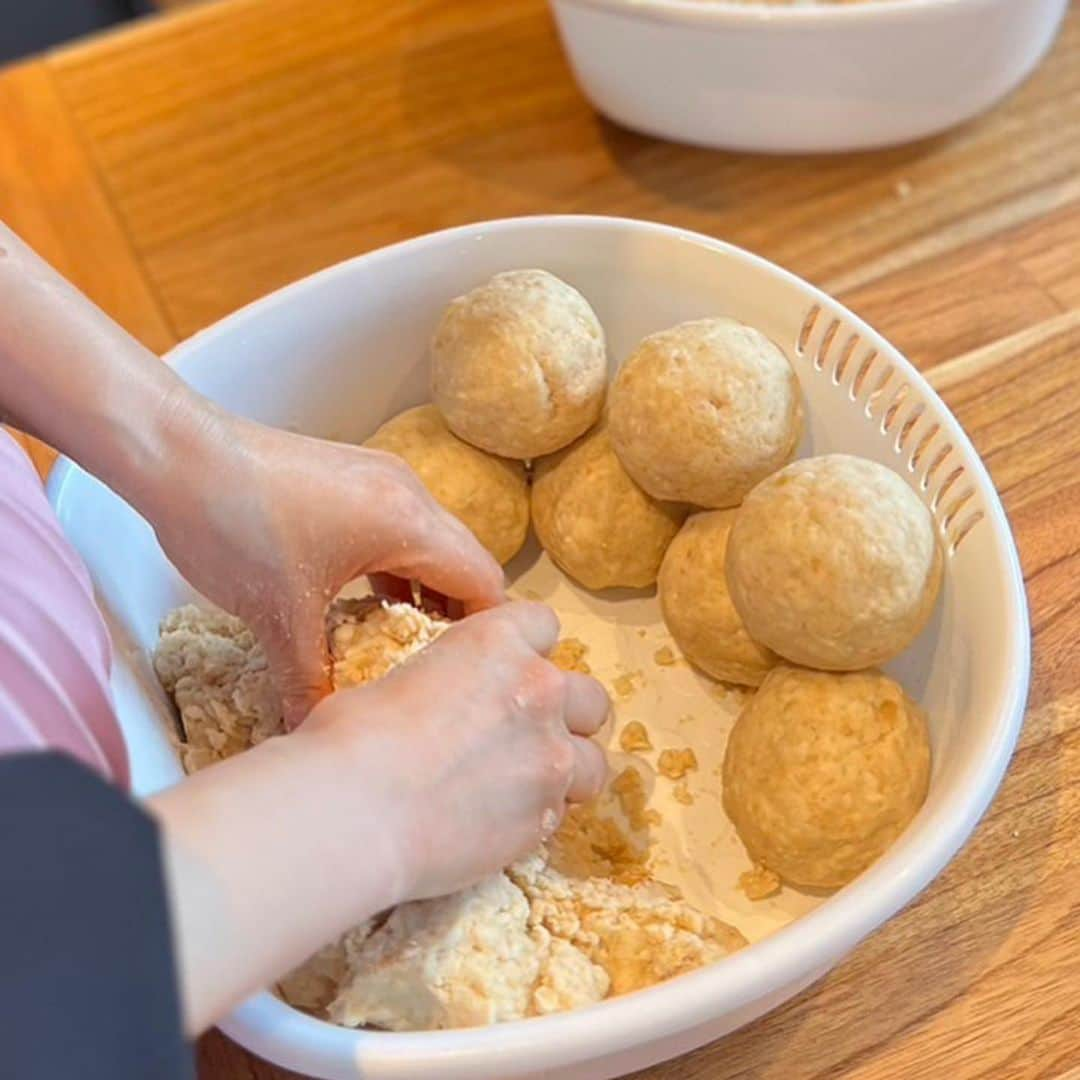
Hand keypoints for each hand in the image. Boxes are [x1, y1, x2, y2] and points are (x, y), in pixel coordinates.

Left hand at [150, 408, 504, 727]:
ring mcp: (384, 478)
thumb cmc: (235, 528)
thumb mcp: (278, 618)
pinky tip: (367, 599)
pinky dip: (398, 566)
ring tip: (405, 640)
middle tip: (440, 667)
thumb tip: (313, 729)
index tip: (473, 676)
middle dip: (459, 616)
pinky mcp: (357, 475)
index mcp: (409, 524)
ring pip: (432, 543)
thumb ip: (308, 680)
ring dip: (427, 590)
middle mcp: (410, 493)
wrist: (180, 456)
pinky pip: (401, 527)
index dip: (488, 633)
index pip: (483, 582)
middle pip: (465, 561)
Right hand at [302, 602, 609, 900]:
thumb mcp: (392, 681)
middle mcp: (540, 691)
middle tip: (529, 734)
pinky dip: (540, 815)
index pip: (543, 625)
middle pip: (589, 696)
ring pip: (595, 763)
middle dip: (568, 714)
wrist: (357, 812)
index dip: (529, 649)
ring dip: (569, 769)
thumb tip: (427, 706)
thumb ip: (440, 684)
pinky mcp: (544, 819)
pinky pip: (562, 813)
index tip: (511, 671)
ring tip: (529, 786)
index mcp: (497, 642)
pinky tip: (503, 823)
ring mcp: (551, 758)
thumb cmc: (351, 738)